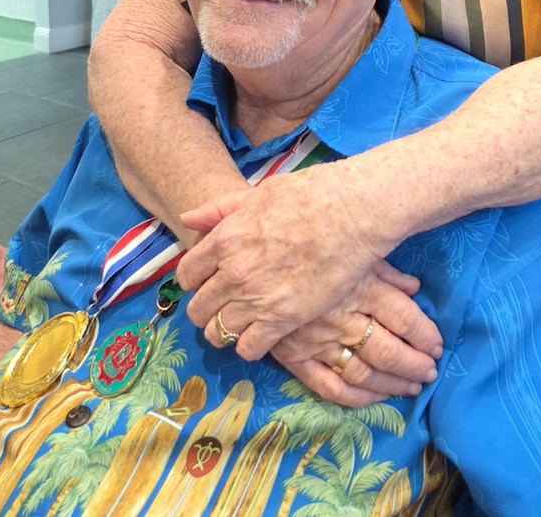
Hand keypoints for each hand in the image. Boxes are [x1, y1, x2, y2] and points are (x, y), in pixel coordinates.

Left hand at [176, 162, 423, 363]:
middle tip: (222, 305)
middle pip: (198, 308)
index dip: (194, 280)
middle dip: (205, 309)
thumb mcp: (259, 193)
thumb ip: (221, 209)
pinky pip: (248, 348)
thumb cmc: (310, 194)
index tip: (207, 281)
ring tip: (239, 323)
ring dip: (224, 329)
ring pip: (218, 332)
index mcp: (225, 238)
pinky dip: (250, 345)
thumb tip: (188, 218)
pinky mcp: (283, 319)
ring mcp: (257, 298)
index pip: (187, 274)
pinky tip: (261, 333)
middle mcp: (234, 271)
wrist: (353, 212)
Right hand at [265, 260, 441, 405]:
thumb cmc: (304, 238)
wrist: (251, 250)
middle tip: (430, 372)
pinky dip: (354, 396)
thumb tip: (415, 285)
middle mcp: (342, 316)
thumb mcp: (349, 244)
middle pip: (387, 349)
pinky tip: (373, 398)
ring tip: (412, 386)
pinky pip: (328, 385)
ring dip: (391, 383)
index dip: (424, 334)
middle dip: (413, 364)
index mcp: (359, 285)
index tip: (437, 344)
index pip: (403, 316)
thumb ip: (383, 268)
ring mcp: (317, 339)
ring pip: (363, 370)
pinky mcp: (294, 355)